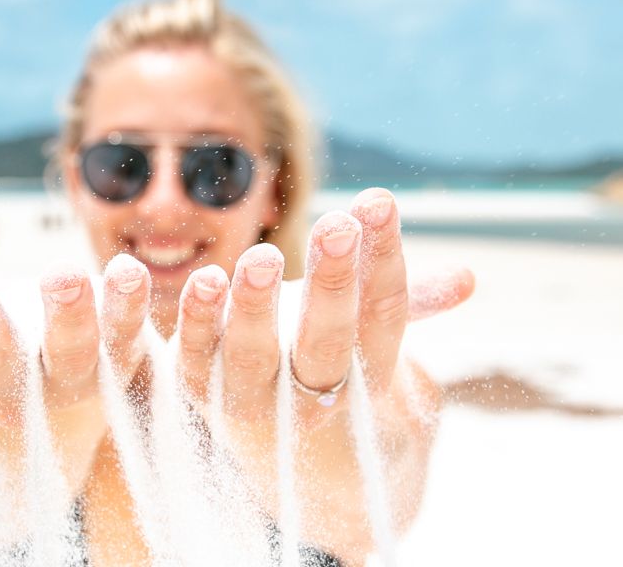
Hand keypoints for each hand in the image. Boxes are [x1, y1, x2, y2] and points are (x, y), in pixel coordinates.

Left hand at [171, 188, 471, 562]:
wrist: (275, 459)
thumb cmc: (327, 369)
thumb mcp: (367, 341)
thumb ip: (408, 305)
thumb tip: (468, 280)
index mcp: (363, 379)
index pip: (383, 319)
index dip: (384, 262)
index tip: (380, 201)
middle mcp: (309, 397)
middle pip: (325, 345)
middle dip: (333, 287)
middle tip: (336, 227)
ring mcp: (250, 400)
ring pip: (252, 359)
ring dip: (255, 308)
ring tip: (261, 256)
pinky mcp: (199, 394)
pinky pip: (192, 362)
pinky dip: (195, 323)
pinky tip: (204, 278)